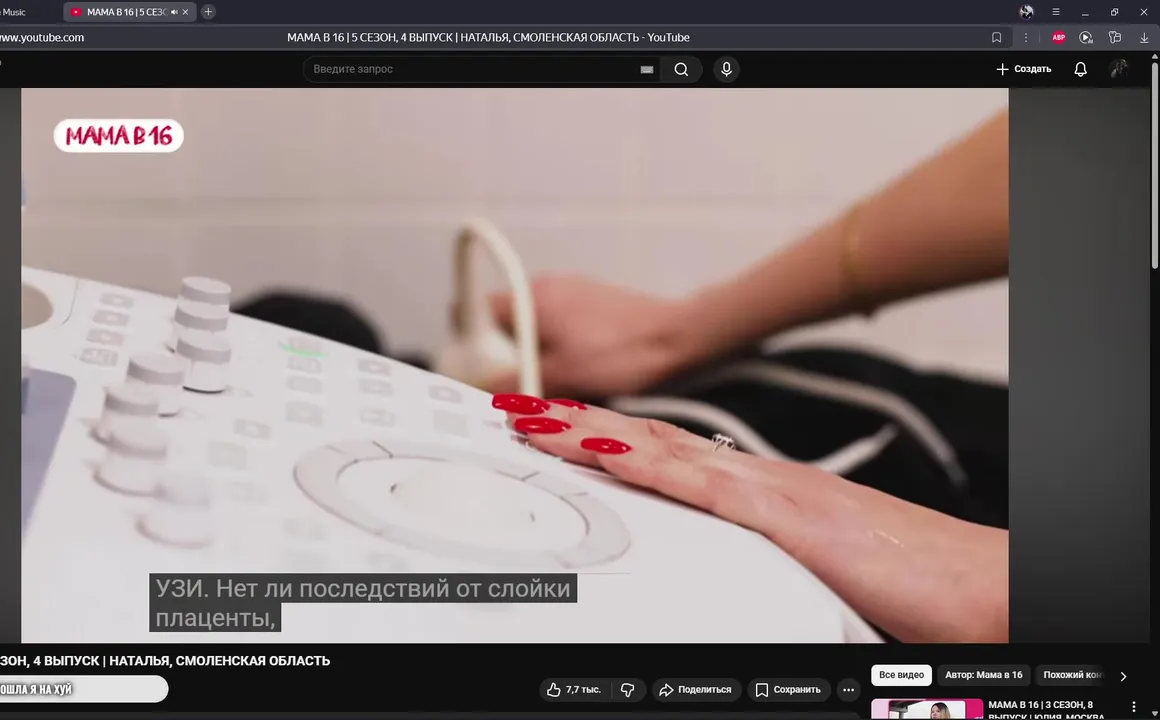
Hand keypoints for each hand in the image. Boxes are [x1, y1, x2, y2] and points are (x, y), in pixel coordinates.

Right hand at [486, 275, 688, 397]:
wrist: (678, 338)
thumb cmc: (625, 352)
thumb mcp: (560, 376)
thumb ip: (515, 382)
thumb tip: (486, 389)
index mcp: (530, 298)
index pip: (475, 311)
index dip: (469, 341)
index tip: (475, 368)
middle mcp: (547, 288)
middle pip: (503, 323)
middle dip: (505, 354)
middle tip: (519, 383)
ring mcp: (571, 293)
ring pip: (533, 328)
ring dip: (534, 354)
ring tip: (556, 380)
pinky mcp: (591, 303)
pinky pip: (559, 326)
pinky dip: (558, 347)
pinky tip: (578, 371)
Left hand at [494, 394, 1009, 642]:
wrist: (985, 585)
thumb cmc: (912, 584)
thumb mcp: (815, 575)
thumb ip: (765, 567)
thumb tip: (726, 581)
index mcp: (764, 497)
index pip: (668, 459)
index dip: (607, 440)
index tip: (555, 432)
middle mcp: (760, 482)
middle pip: (650, 442)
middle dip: (579, 424)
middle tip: (516, 409)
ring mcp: (770, 492)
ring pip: (660, 449)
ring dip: (591, 430)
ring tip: (530, 415)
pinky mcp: (787, 516)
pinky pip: (698, 484)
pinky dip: (643, 461)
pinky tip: (599, 447)